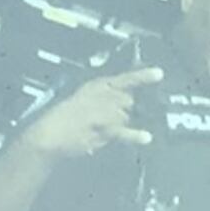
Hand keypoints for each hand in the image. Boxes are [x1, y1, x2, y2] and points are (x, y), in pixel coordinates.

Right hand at [26, 65, 159, 159]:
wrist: (50, 133)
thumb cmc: (62, 116)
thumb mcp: (82, 96)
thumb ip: (103, 95)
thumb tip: (126, 99)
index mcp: (96, 85)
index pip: (124, 79)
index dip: (143, 76)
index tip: (159, 73)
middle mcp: (103, 96)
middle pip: (128, 101)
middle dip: (124, 109)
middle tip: (106, 118)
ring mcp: (105, 113)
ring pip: (125, 117)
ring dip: (119, 123)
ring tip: (100, 128)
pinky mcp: (104, 130)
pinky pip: (124, 132)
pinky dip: (136, 136)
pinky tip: (146, 137)